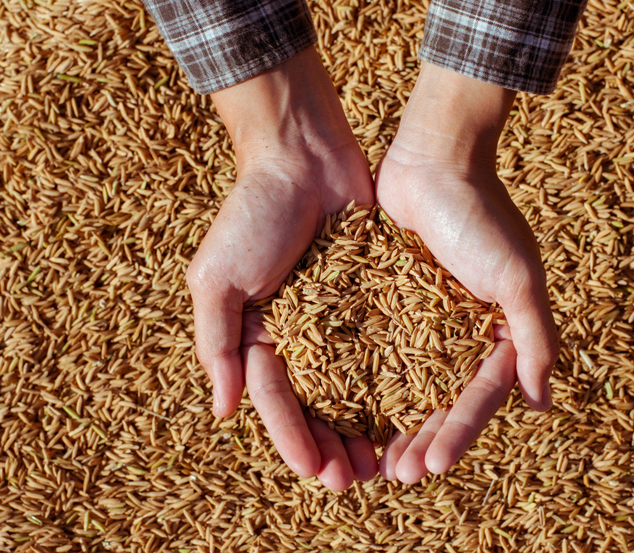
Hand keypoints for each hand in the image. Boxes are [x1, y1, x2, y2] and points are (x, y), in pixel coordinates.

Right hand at [186, 47, 376, 490]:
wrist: (304, 155)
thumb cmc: (253, 214)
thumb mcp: (216, 278)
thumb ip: (216, 343)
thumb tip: (225, 411)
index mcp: (257, 334)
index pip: (275, 400)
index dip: (294, 438)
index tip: (318, 472)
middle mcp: (300, 334)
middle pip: (318, 403)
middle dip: (335, 443)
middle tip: (360, 478)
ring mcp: (339, 318)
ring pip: (356, 385)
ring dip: (368, 424)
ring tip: (390, 459)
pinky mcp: (375, 297)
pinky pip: (388, 345)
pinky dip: (398, 378)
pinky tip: (417, 408)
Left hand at [375, 63, 558, 483]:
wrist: (434, 158)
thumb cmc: (481, 214)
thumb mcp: (517, 276)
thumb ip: (533, 337)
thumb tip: (539, 403)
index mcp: (496, 331)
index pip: (477, 396)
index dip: (457, 433)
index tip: (433, 464)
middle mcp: (459, 331)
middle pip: (438, 399)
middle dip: (421, 439)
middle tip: (396, 475)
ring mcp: (421, 318)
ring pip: (404, 383)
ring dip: (391, 422)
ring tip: (371, 458)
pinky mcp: (387, 300)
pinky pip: (375, 348)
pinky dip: (364, 380)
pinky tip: (343, 409)